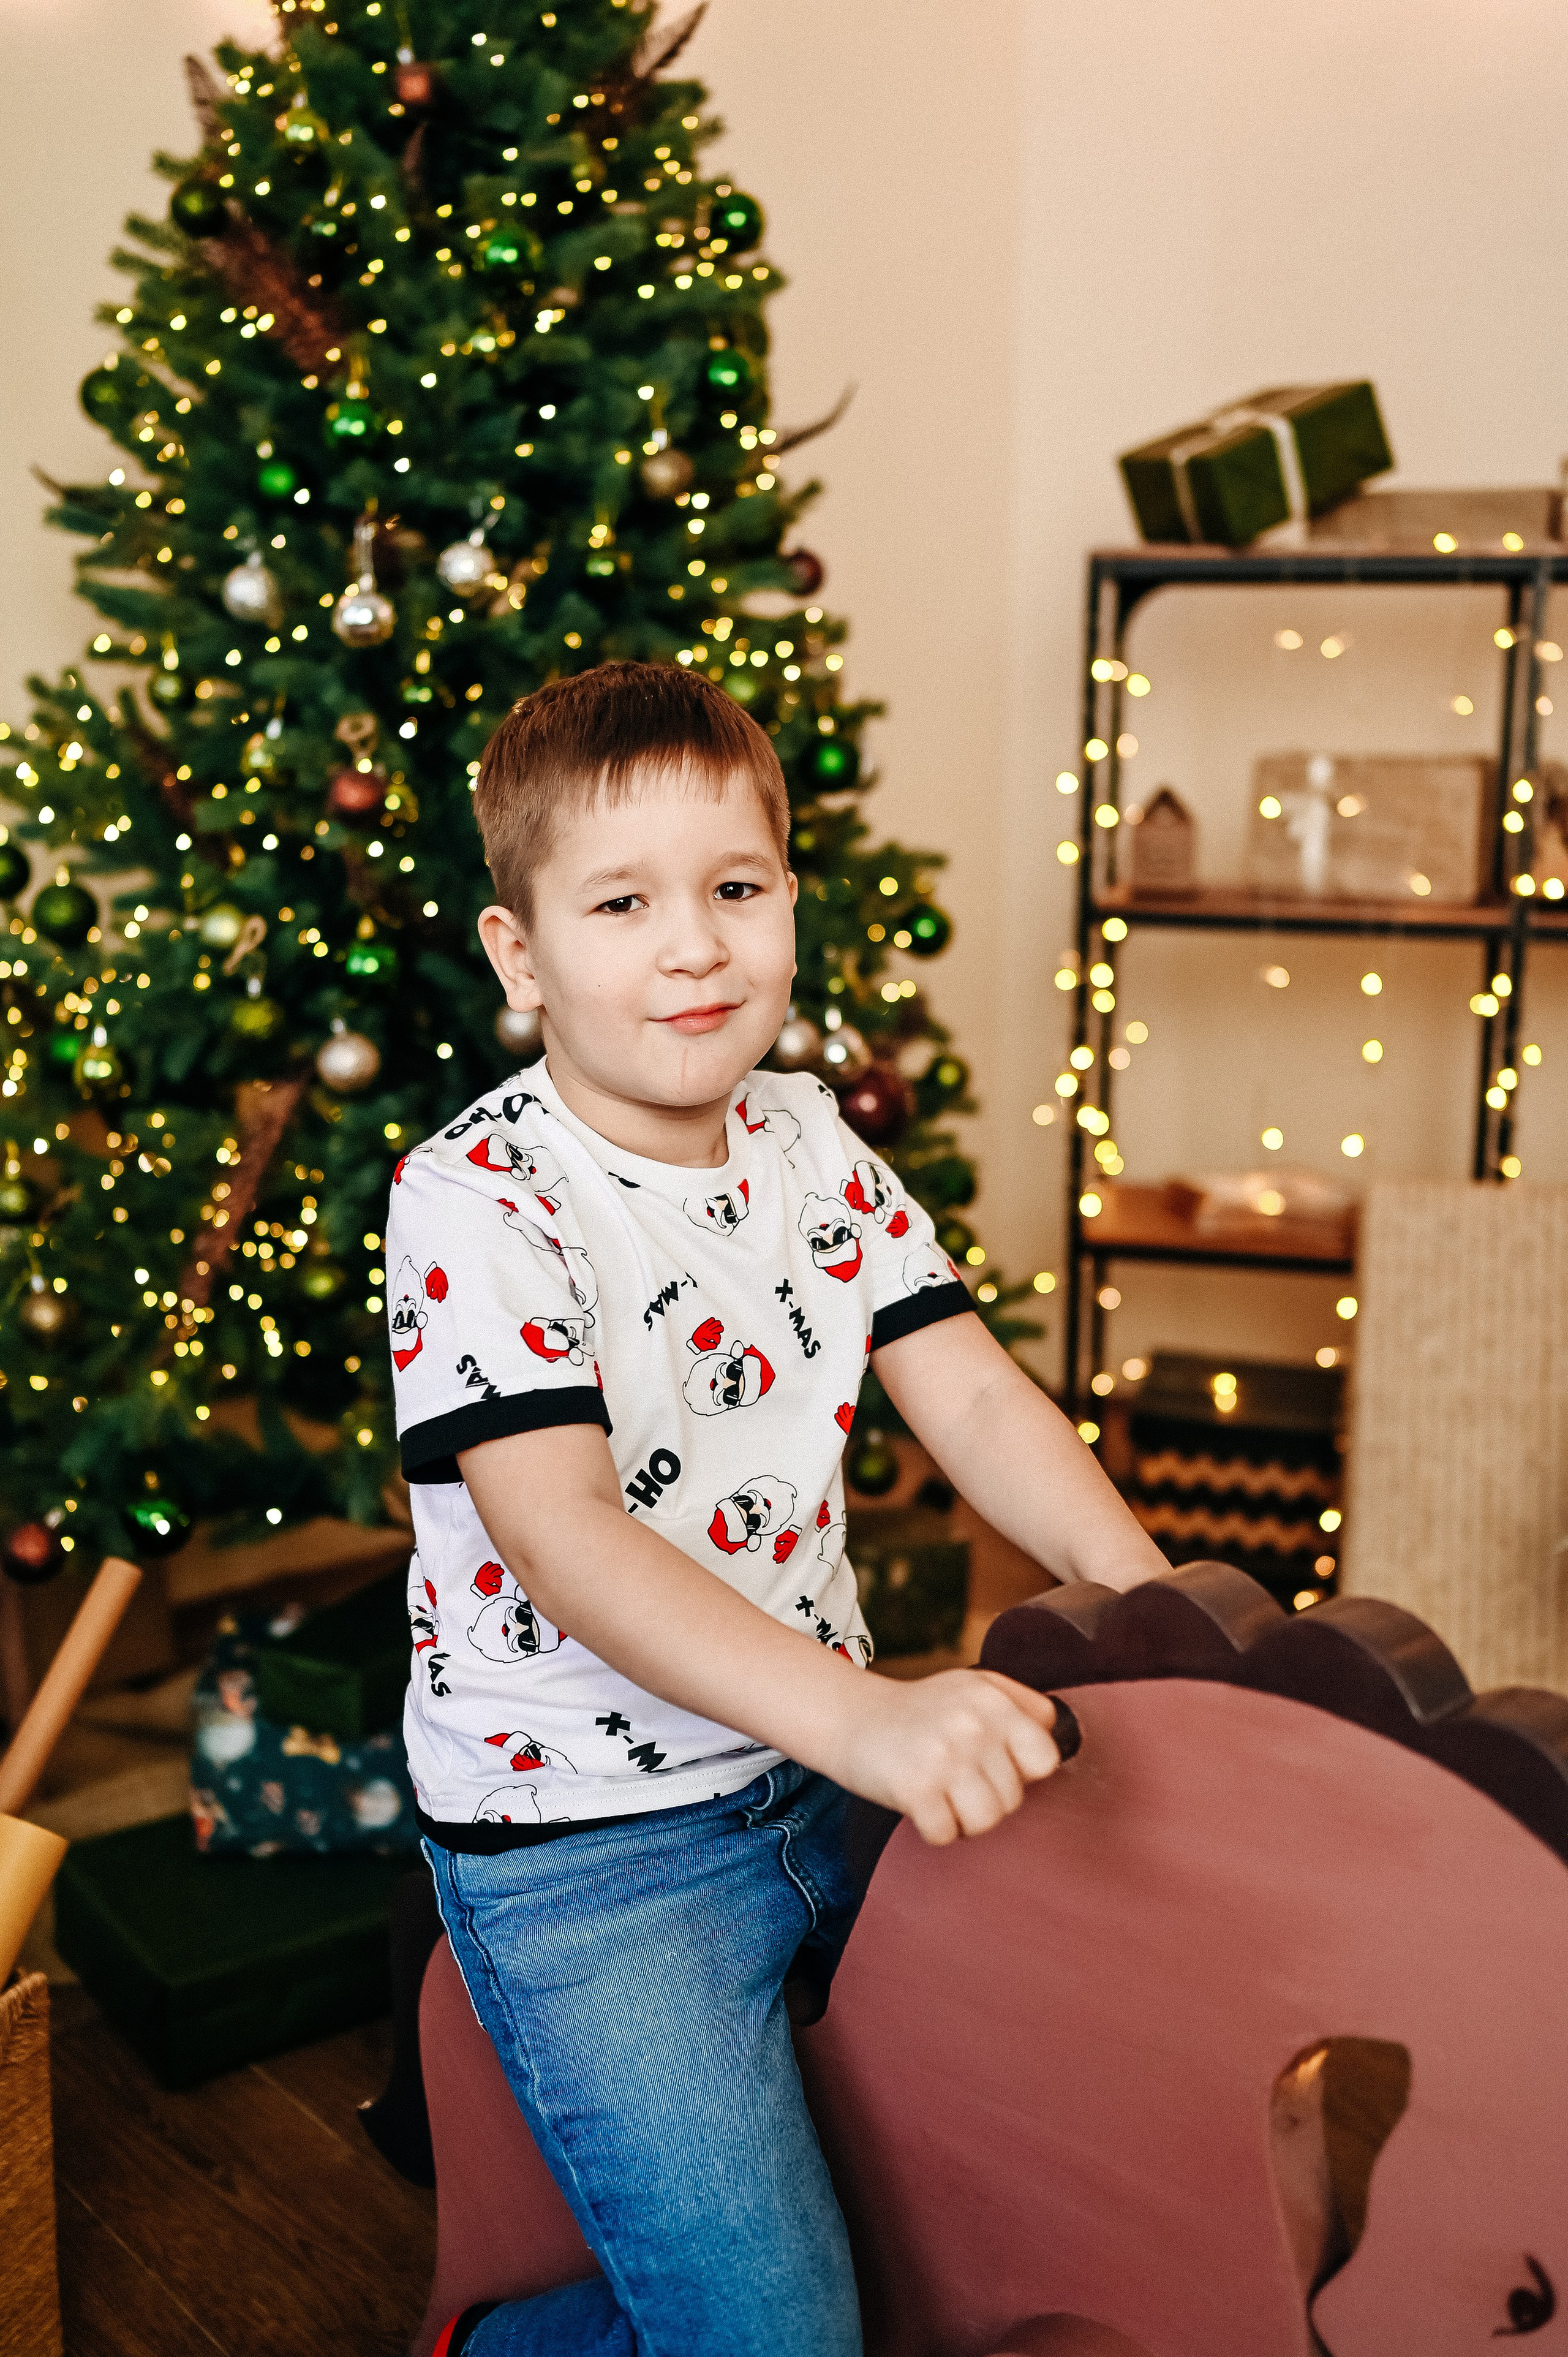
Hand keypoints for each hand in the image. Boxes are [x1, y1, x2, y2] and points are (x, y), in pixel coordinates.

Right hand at [830, 1668, 1064, 1845]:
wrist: (850, 1717)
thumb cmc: (920, 1710)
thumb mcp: (974, 1687)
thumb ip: (1023, 1706)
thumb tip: (1061, 1740)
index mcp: (993, 1699)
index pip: (1045, 1758)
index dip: (1022, 1771)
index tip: (995, 1763)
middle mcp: (973, 1725)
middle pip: (1013, 1798)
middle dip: (986, 1797)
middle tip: (954, 1776)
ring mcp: (944, 1757)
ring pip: (986, 1821)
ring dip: (963, 1818)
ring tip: (942, 1792)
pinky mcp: (915, 1788)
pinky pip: (947, 1835)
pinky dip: (933, 1828)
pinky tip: (919, 1802)